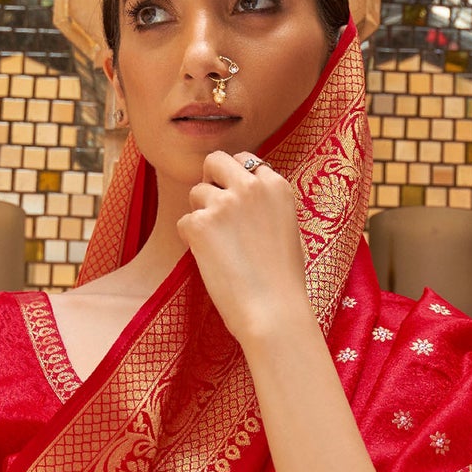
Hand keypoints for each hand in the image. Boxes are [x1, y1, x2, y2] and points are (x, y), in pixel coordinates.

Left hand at [175, 151, 309, 344]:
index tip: (234, 199)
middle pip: (215, 160)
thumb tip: (240, 195)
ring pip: (196, 192)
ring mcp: (224, 203)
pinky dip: (191, 240)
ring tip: (219, 246)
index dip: (235, 179)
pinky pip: (184, 221)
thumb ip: (266, 204)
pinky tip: (211, 260)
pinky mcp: (200, 224)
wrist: (274, 311)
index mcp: (277, 186)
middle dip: (210, 180)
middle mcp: (251, 187)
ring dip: (201, 215)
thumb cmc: (283, 280)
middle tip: (214, 210)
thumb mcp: (287, 227)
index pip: (245, 160)